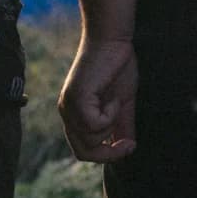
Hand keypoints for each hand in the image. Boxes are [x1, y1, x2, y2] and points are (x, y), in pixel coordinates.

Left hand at [59, 38, 138, 162]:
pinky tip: (112, 97)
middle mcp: (66, 114)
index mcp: (74, 116)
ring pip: (90, 140)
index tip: (130, 146)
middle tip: (130, 143)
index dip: (107, 155)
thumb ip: (121, 127)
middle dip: (110, 153)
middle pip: (83, 153)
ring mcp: (68, 107)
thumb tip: (128, 149)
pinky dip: (110, 115)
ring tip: (116, 101)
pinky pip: (95, 125)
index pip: (83, 150)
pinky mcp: (75, 99)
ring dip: (112, 126)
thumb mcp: (121, 104)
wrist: (112, 41)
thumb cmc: (116, 67)